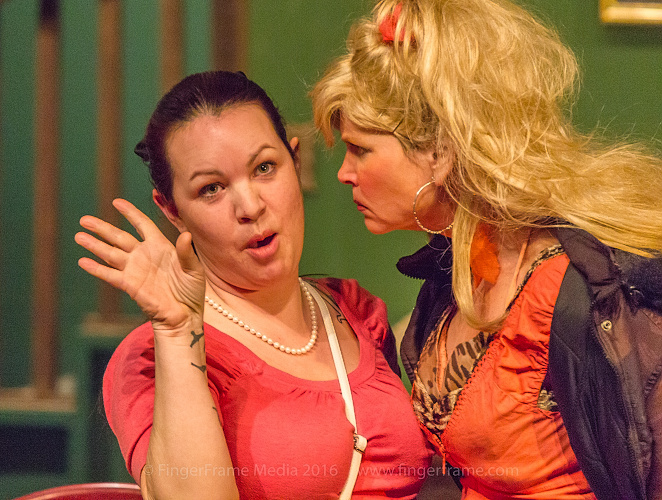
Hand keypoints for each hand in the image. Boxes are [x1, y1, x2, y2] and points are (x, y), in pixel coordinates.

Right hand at [75, 199, 205, 331]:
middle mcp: (144, 255)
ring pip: (110, 253)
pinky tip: (83, 261)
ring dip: (94, 245)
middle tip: (84, 219)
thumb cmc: (191, 291)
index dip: (130, 213)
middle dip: (102, 228)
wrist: (184, 315)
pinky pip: (110, 274)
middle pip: (119, 237)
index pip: (142, 225)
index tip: (117, 203)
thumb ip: (186, 252)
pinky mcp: (129, 285)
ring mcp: (135, 270)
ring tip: (79, 236)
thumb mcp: (193, 269)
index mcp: (160, 246)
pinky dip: (97, 268)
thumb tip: (185, 235)